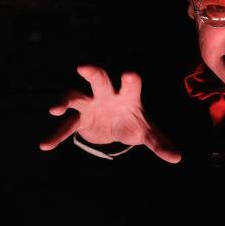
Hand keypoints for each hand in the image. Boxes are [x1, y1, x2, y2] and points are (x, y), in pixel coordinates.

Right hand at [39, 65, 181, 163]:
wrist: (114, 127)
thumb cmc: (132, 122)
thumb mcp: (146, 134)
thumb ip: (160, 143)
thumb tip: (177, 158)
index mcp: (128, 95)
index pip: (131, 84)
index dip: (130, 80)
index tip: (129, 74)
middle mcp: (107, 95)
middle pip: (100, 79)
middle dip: (93, 73)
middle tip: (84, 67)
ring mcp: (90, 104)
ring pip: (75, 96)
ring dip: (65, 100)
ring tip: (55, 109)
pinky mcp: (78, 118)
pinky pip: (66, 125)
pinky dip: (56, 134)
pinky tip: (46, 145)